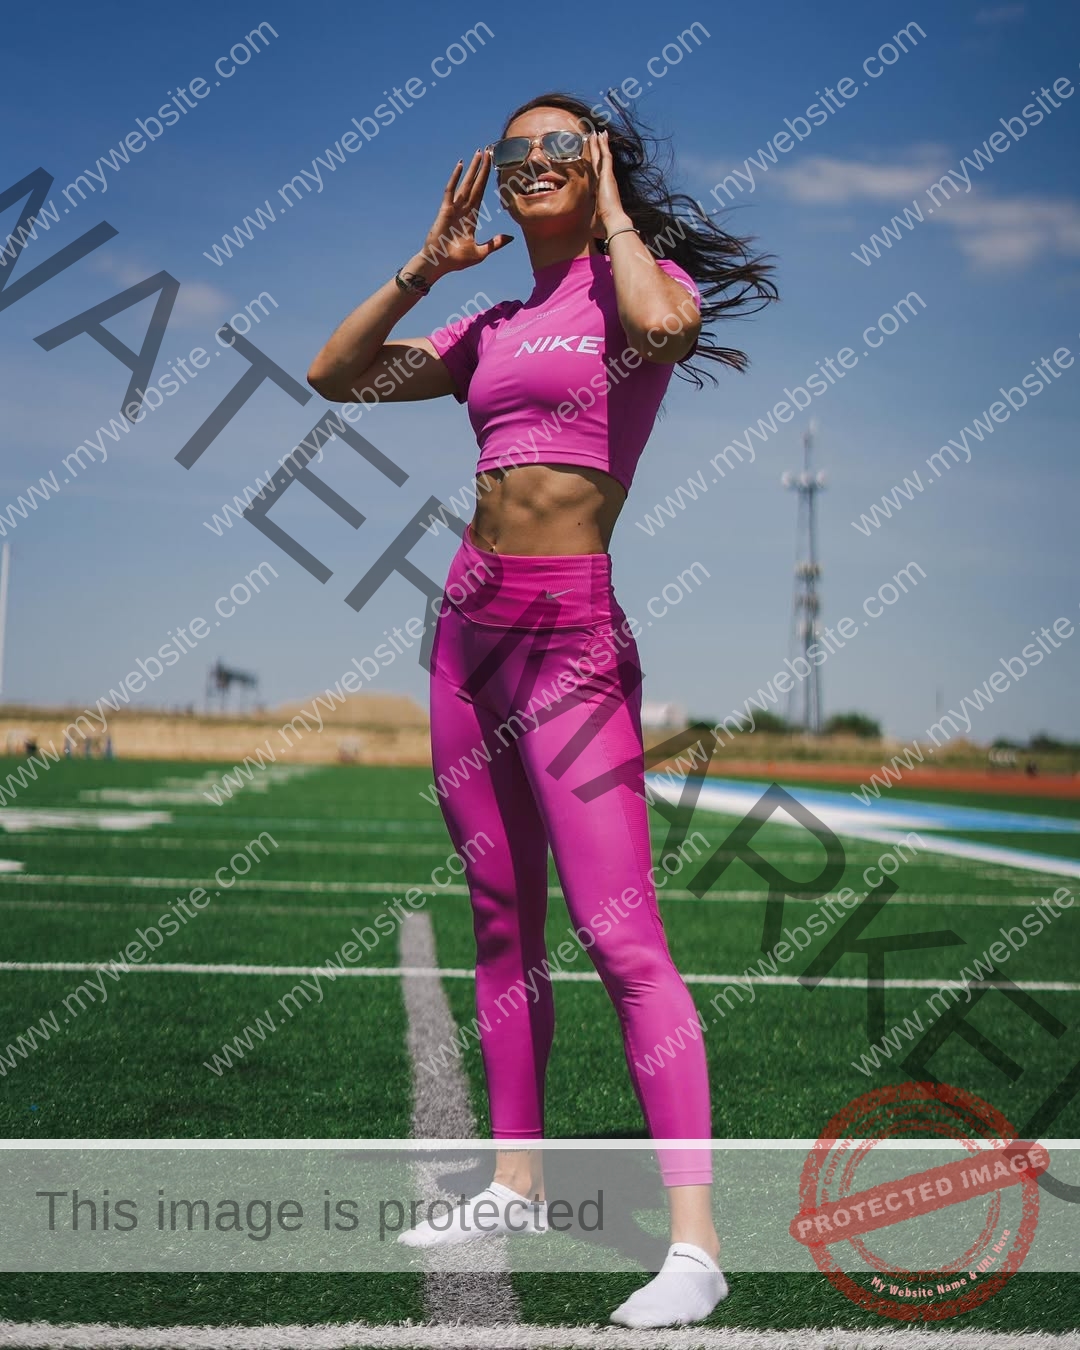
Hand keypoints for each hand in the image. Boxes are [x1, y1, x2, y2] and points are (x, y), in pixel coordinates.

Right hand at [419, 150, 513, 274]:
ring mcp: (454, 208)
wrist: (439, 264)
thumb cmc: (457, 260)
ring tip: (478, 153)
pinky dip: (455, 178)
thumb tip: (511, 238)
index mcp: (471, 217)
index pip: (481, 193)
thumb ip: (495, 243)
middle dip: (481, 168)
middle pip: (475, 184)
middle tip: (487, 151)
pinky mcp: (445, 210)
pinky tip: (460, 166)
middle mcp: (463, 209)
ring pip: (465, 183)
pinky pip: (451, 191)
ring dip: (472, 168)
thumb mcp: (481, 252)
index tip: (492, 165)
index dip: (486, 179)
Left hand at [586, 130, 630, 237]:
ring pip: (603, 155)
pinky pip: (605, 155)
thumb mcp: (595, 221)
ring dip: (600, 143)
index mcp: (602, 190)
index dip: (597, 163)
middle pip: (600, 161)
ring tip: (597, 132)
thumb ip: (594, 222)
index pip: (598, 172)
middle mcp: (606, 181)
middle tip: (596, 136)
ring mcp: (607, 177)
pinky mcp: (607, 174)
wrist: (613, 222)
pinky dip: (603, 145)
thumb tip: (593, 235)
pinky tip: (601, 135)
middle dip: (598, 149)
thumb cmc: (605, 225)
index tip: (595, 156)